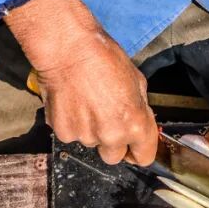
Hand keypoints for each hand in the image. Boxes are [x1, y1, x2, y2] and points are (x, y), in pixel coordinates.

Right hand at [5, 0, 156, 164]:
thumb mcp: (137, 81)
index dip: (139, 150)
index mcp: (135, 125)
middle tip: (107, 120)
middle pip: (115, 157)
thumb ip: (139, 109)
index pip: (144, 158)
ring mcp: (86, 136)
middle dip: (113, 143)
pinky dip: (72, 124)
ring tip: (87, 103)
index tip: (134, 146)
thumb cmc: (104, 58)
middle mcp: (112, 136)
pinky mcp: (64, 132)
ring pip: (92, 144)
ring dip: (91, 131)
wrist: (68, 49)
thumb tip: (139, 120)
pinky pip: (71, 136)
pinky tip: (72, 103)